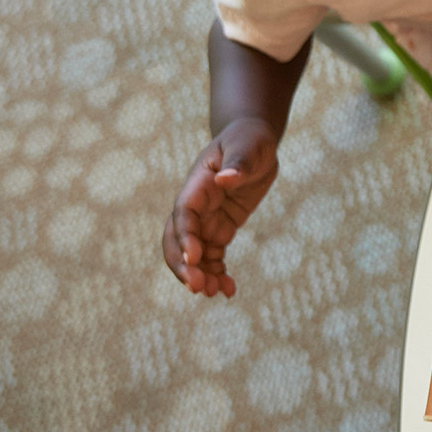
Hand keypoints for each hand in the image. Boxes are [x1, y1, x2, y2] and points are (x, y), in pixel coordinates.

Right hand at [162, 117, 278, 296]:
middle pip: (177, 240)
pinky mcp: (219, 229)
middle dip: (183, 266)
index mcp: (198, 184)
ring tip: (217, 293)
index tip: (195, 258)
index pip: (183, 213)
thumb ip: (238, 162)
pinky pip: (212, 257)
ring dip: (200, 276)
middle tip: (200, 288)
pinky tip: (229, 290)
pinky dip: (217, 274)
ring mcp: (206, 220)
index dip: (185, 236)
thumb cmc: (249, 139)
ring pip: (193, 255)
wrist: (253, 141)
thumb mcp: (249, 145)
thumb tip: (225, 179)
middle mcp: (196, 205)